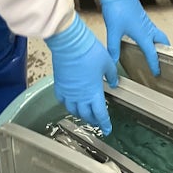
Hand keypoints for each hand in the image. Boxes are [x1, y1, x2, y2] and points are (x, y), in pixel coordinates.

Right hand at [45, 13, 117, 134]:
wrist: (70, 43)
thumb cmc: (90, 51)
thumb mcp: (108, 63)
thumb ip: (111, 76)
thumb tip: (114, 83)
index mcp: (94, 93)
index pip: (100, 114)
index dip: (104, 123)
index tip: (107, 129)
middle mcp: (80, 96)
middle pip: (86, 115)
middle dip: (93, 120)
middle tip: (98, 122)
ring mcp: (68, 92)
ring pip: (73, 110)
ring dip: (80, 114)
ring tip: (85, 114)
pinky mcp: (59, 85)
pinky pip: (62, 100)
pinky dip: (68, 104)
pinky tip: (71, 102)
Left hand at [95, 0, 169, 74]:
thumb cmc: (117, 9)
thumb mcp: (113, 31)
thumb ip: (113, 48)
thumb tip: (113, 61)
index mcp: (143, 34)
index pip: (152, 52)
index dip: (155, 64)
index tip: (157, 72)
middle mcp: (148, 28)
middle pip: (163, 41)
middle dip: (165, 51)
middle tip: (163, 60)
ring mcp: (146, 21)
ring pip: (158, 35)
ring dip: (159, 43)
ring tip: (155, 52)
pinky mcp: (142, 17)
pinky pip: (151, 29)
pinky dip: (152, 37)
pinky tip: (142, 39)